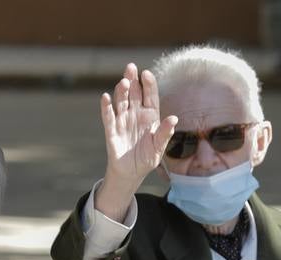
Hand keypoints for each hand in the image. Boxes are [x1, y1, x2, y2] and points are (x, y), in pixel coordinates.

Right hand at [93, 63, 177, 221]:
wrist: (131, 172)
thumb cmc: (147, 158)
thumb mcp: (158, 148)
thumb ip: (164, 133)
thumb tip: (174, 119)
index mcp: (150, 116)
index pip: (150, 95)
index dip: (148, 84)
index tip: (147, 74)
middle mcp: (136, 113)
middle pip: (134, 92)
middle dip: (133, 79)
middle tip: (131, 67)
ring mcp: (123, 119)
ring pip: (121, 100)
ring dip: (121, 91)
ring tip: (124, 82)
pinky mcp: (111, 129)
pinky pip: (108, 115)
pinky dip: (106, 107)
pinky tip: (105, 97)